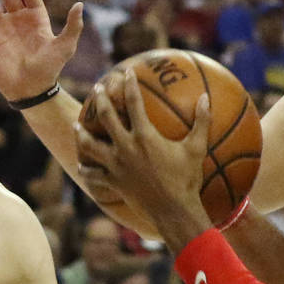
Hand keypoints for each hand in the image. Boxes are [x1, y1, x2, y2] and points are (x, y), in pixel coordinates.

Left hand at [75, 69, 211, 245]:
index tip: (126, 72)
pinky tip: (81, 165)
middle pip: (106, 117)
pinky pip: (93, 175)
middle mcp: (126, 147)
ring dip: (82, 133)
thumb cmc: (187, 179)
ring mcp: (116, 166)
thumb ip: (202, 121)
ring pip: (90, 146)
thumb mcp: (197, 148)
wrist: (173, 211)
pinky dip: (86, 169)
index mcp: (145, 136)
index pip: (134, 102)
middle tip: (97, 88)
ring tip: (77, 125)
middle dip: (100, 99)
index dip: (129, 84)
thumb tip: (206, 97)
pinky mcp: (113, 182)